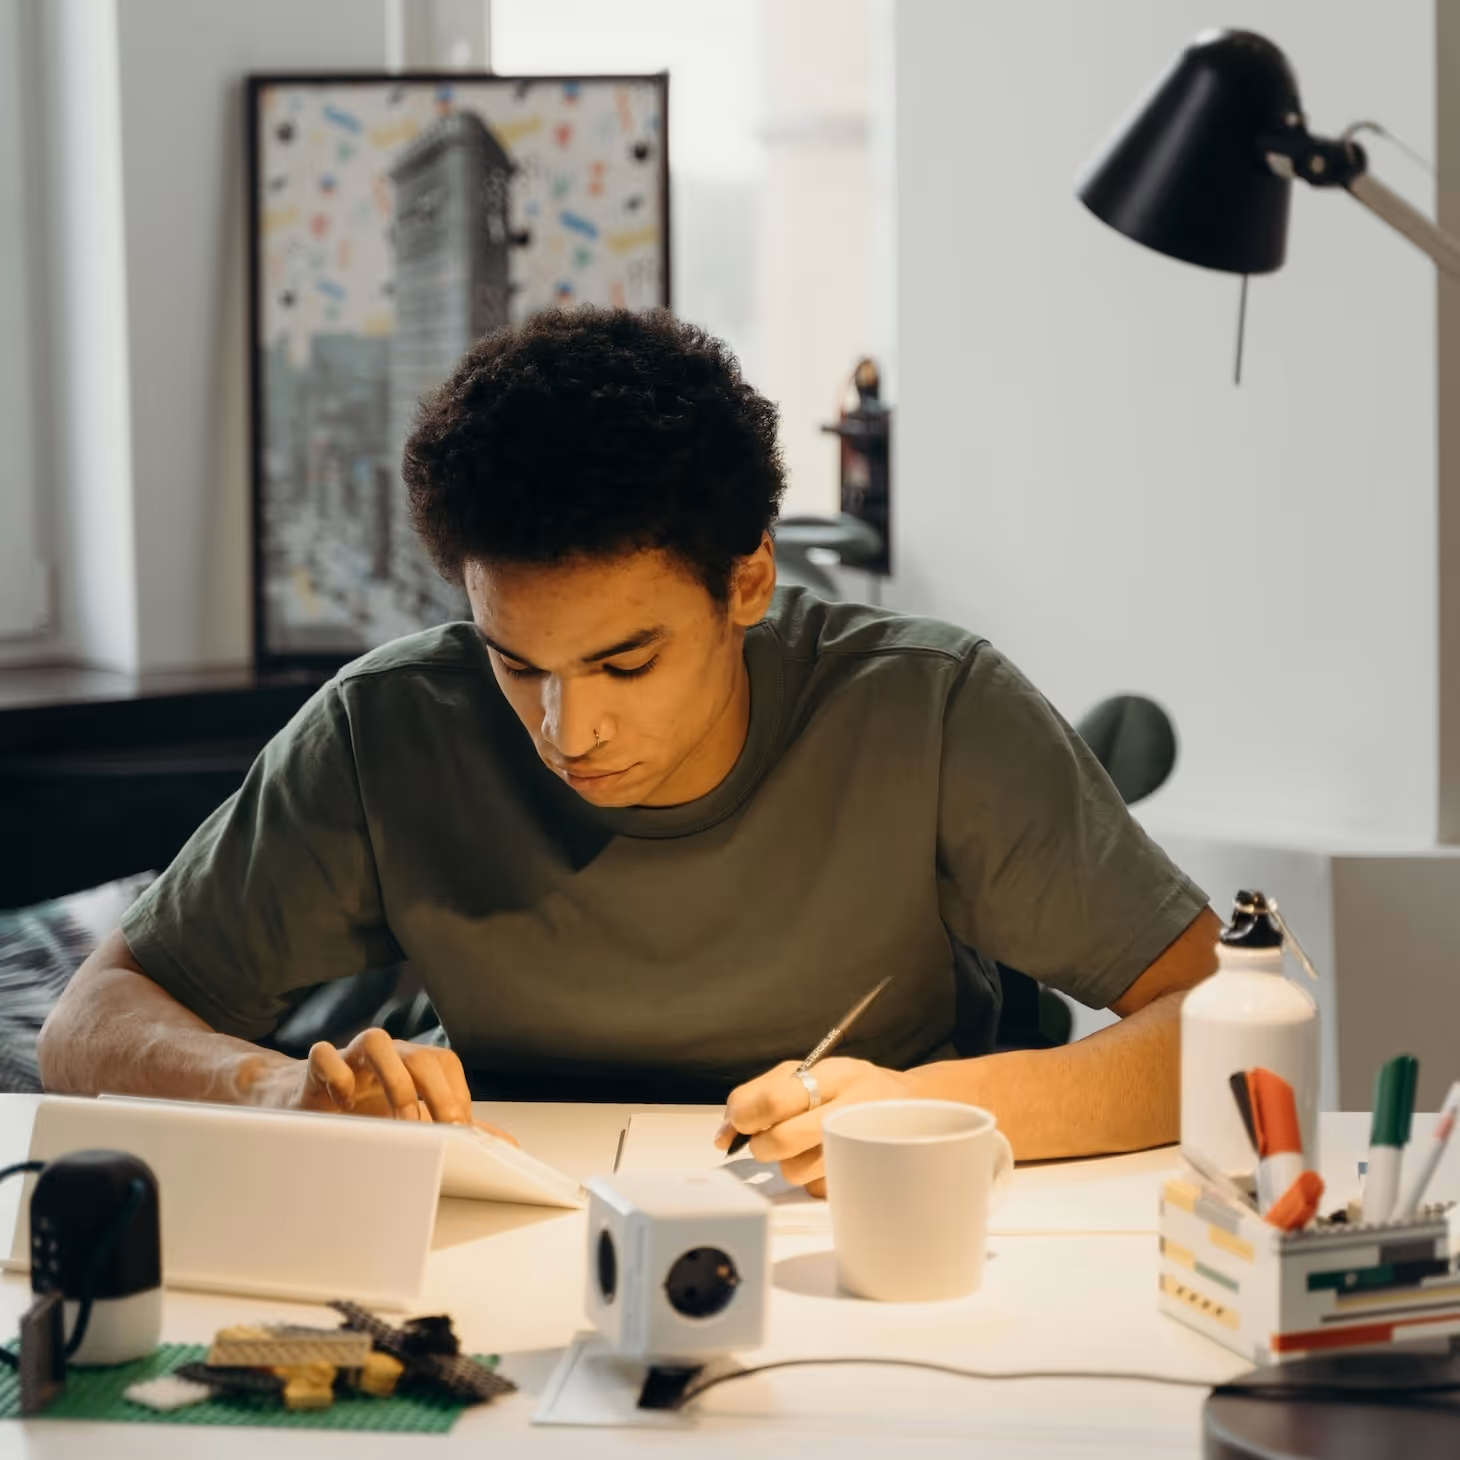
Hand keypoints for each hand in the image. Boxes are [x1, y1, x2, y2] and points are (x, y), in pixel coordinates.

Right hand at [268, 1028, 515, 1142]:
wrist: (305, 1102)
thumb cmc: (363, 1108)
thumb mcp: (413, 1120)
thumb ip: (455, 1128)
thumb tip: (506, 1145)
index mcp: (412, 1062)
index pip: (446, 1065)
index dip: (457, 1096)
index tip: (461, 1134)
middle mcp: (388, 1052)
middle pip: (420, 1054)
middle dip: (436, 1095)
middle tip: (442, 1132)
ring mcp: (351, 1053)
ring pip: (377, 1041)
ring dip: (394, 1081)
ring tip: (400, 1121)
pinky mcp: (316, 1063)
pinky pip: (325, 1053)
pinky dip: (336, 1074)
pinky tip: (343, 1102)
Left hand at [714, 1057, 917, 1195]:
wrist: (917, 1105)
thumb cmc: (850, 1087)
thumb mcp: (810, 1071)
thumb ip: (759, 1094)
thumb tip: (723, 1134)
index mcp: (834, 1075)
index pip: (773, 1100)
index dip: (745, 1116)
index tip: (740, 1122)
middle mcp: (852, 1109)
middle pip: (781, 1140)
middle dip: (762, 1144)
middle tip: (769, 1137)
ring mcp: (863, 1147)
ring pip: (794, 1172)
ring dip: (790, 1163)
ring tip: (807, 1144)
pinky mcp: (868, 1179)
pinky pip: (816, 1190)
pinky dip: (813, 1178)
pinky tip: (829, 1158)